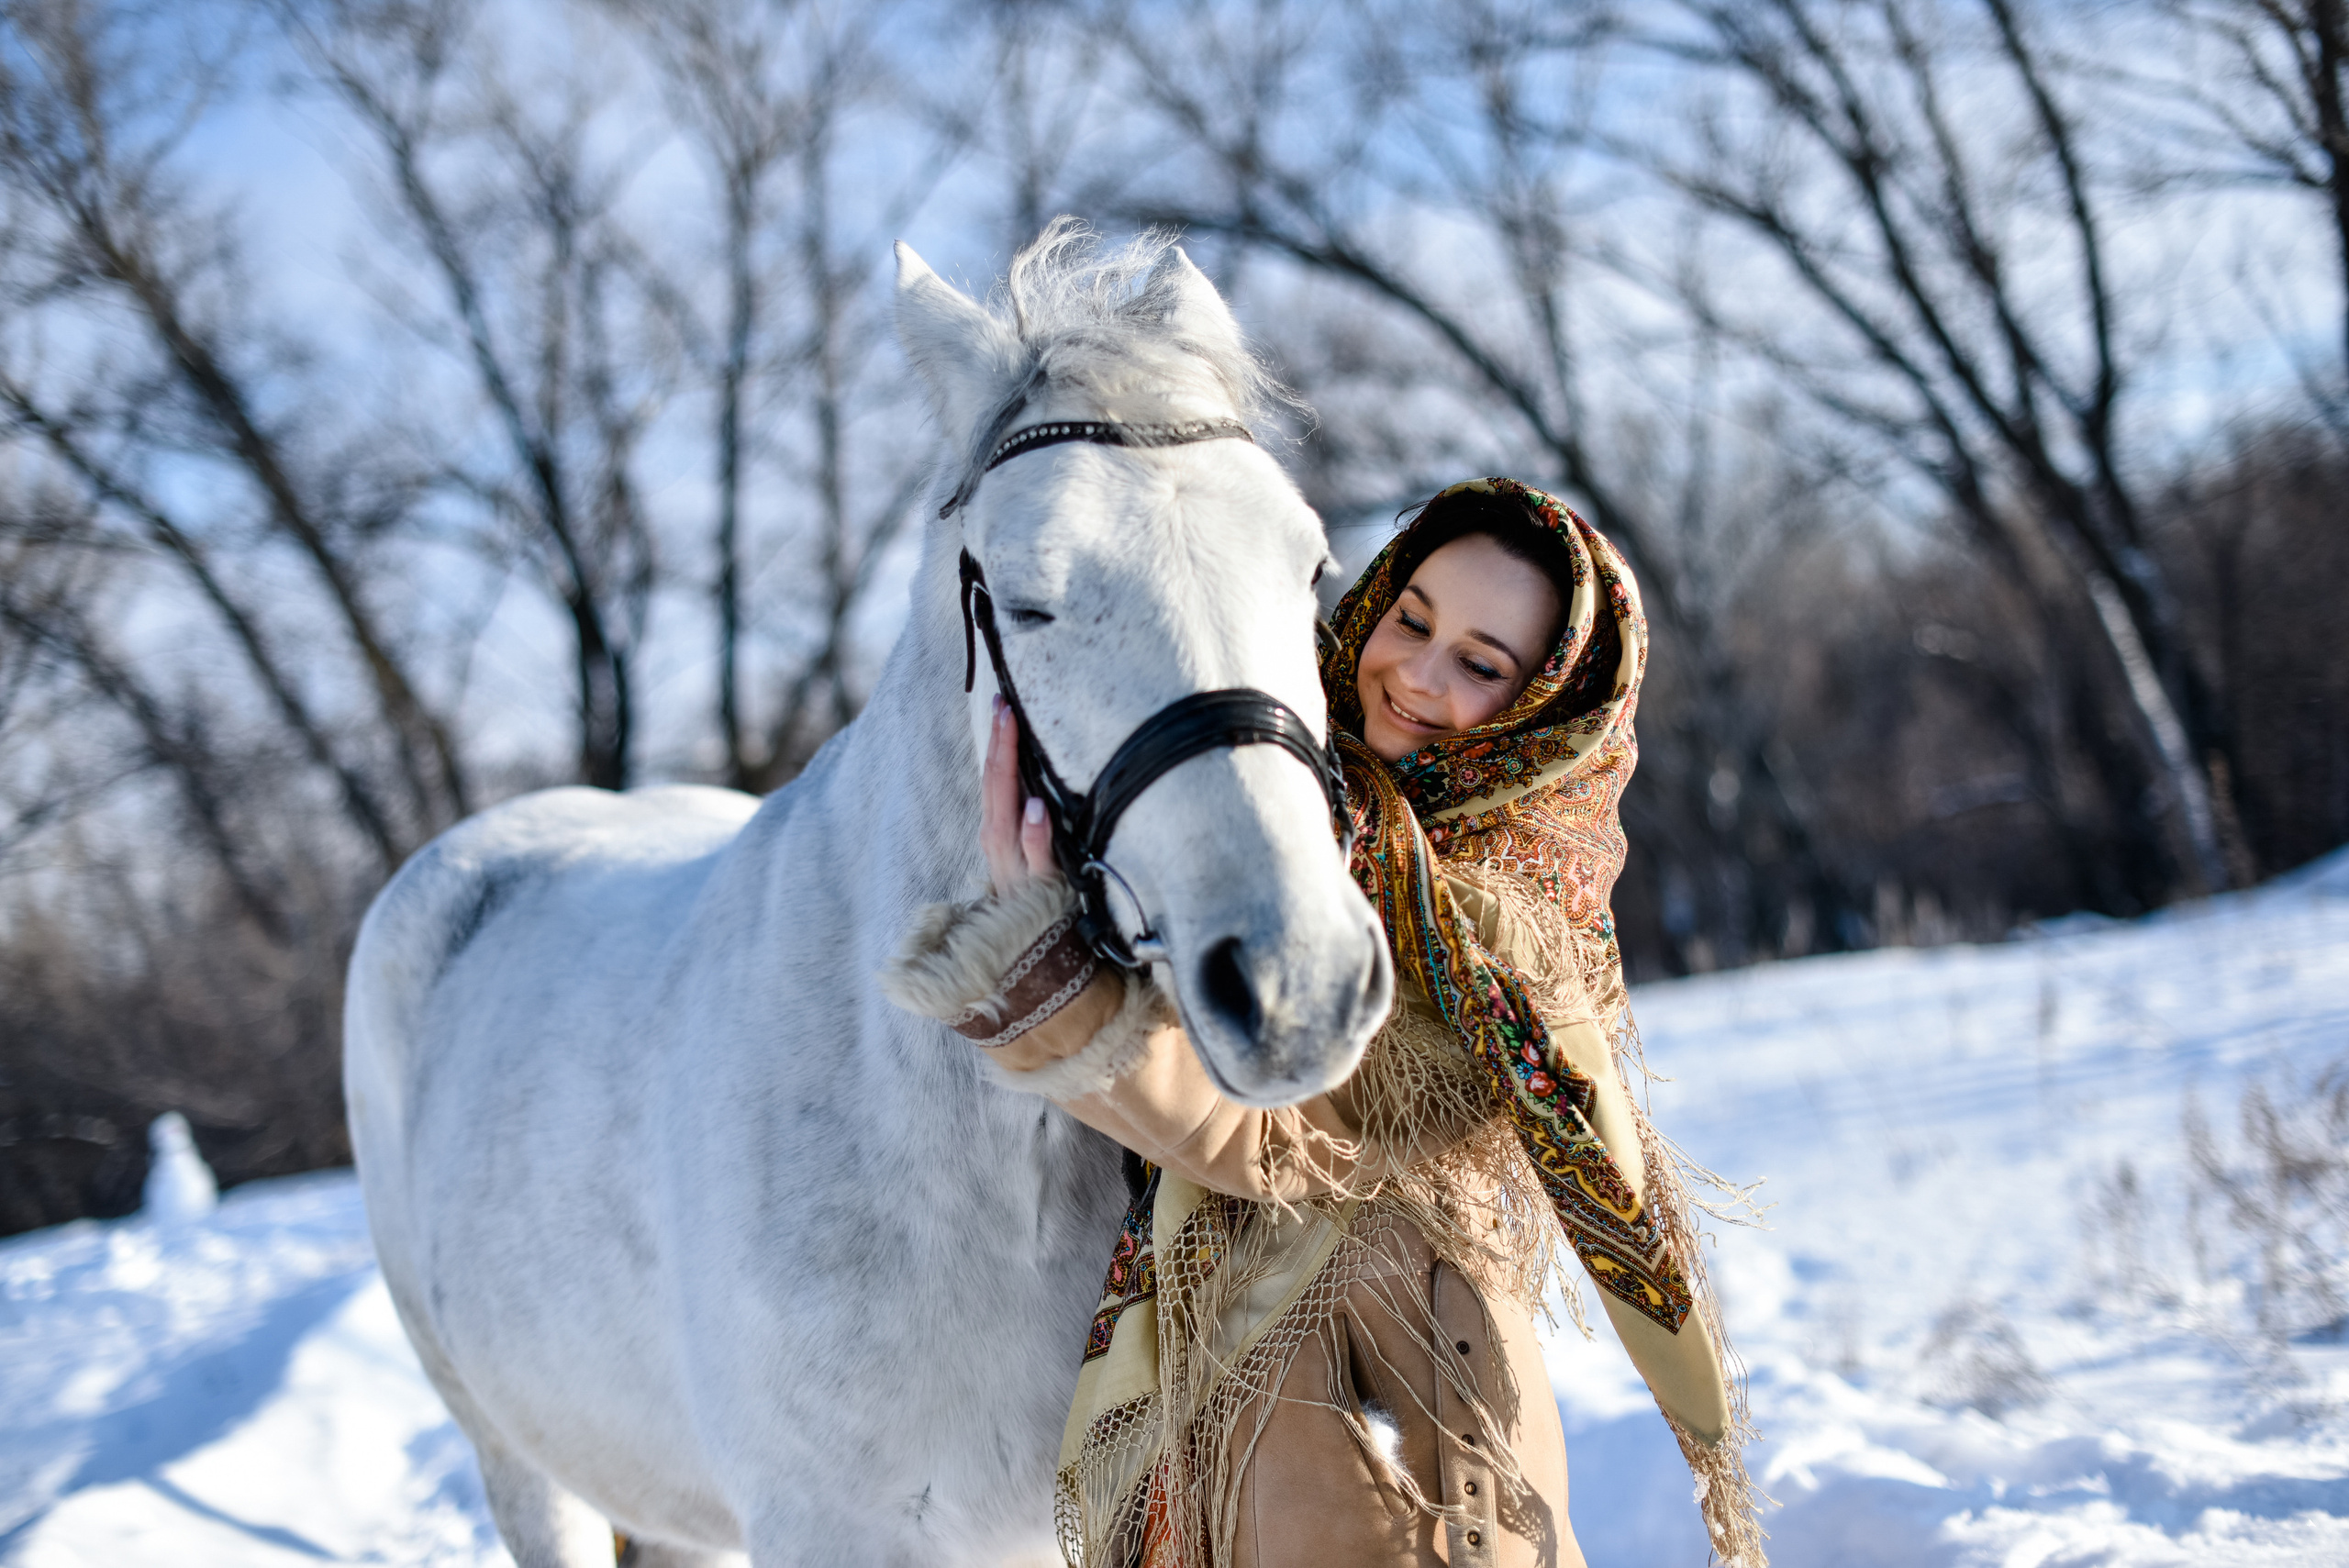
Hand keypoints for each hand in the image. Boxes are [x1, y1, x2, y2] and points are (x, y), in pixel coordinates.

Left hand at [983, 694, 1057, 895]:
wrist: (1029, 938)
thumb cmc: (1047, 908)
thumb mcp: (1048, 881)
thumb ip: (1038, 844)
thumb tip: (1035, 805)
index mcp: (1003, 837)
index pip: (1003, 781)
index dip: (1005, 745)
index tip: (1009, 712)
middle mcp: (993, 833)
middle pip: (992, 776)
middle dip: (997, 737)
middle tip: (1002, 699)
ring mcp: (993, 835)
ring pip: (990, 783)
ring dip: (995, 747)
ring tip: (1001, 714)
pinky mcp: (998, 838)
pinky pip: (995, 794)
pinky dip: (998, 768)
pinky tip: (1004, 751)